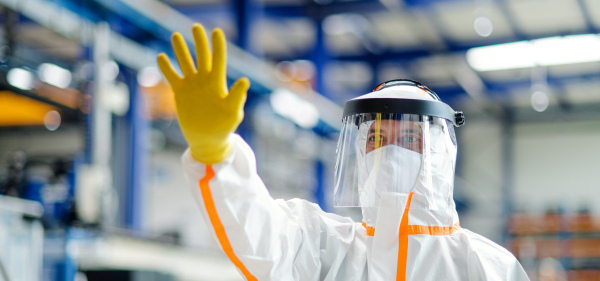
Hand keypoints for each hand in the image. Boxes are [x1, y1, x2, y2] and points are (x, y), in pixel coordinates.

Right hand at [158, 23, 249, 163]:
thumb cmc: (224, 127)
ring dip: (180, 50)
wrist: (208, 139)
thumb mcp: (233, 112)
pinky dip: (166, 68)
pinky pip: (172, 77)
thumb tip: (245, 80)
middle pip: (201, 56)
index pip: (218, 60)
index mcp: (217, 83)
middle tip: (196, 27)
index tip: (216, 31)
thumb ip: (237, 96)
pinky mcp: (180, 93)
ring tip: (176, 35)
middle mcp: (204, 80)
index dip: (217, 46)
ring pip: (185, 63)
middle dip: (199, 42)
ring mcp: (192, 85)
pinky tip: (161, 56)